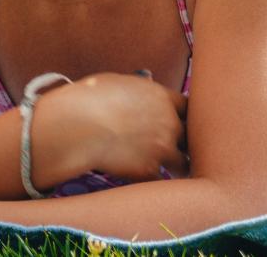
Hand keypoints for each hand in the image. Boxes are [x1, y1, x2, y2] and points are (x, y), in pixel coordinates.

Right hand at [34, 73, 187, 184]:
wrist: (76, 126)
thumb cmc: (88, 99)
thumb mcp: (116, 82)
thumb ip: (136, 89)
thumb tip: (140, 87)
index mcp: (161, 97)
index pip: (187, 107)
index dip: (182, 116)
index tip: (178, 123)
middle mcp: (168, 122)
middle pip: (189, 136)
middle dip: (182, 143)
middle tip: (176, 150)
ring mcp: (162, 148)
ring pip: (183, 163)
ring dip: (176, 167)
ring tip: (171, 173)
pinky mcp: (149, 171)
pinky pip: (159, 181)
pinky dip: (152, 182)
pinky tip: (146, 183)